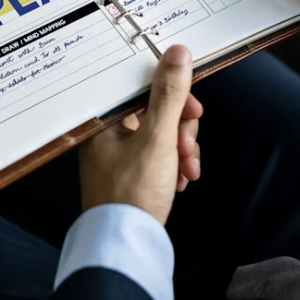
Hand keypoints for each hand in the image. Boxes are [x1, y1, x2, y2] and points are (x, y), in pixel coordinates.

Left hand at [78, 45, 201, 224]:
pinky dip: (175, 165)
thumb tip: (177, 53)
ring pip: (163, 136)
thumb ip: (170, 94)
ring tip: (186, 171)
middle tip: (186, 149)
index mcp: (107, 120)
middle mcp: (109, 135)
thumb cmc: (132, 194)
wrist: (126, 246)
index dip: (174, 97)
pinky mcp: (131, 175)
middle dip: (181, 131)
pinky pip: (160, 157)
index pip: (144, 88)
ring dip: (182, 150)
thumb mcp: (158, 138)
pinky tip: (180, 181)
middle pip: (157, 113)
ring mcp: (119, 156)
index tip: (192, 108)